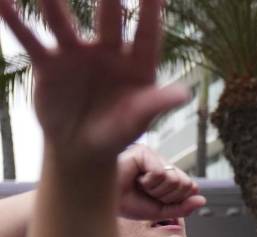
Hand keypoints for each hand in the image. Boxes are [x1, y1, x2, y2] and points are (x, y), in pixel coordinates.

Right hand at [0, 0, 188, 166]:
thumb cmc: (118, 133)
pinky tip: (4, 2)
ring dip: (54, 1)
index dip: (152, 9)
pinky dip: (16, 21)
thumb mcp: (137, 121)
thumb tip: (184, 94)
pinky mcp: (49, 64)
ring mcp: (77, 54)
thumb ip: (155, 104)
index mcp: (137, 63)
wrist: (81, 148)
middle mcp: (108, 51)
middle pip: (109, 15)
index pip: (147, 31)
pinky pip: (31, 39)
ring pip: (64, 21)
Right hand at [116, 146, 206, 219]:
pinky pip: (161, 173)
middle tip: (147, 193)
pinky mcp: (144, 151)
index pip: (190, 187)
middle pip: (187, 184)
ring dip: (156, 190)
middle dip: (167, 196)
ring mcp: (154, 156)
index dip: (176, 200)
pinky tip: (135, 178)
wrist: (100, 200)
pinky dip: (149, 183)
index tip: (155, 199)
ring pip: (175, 179)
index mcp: (166, 175)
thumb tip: (202, 200)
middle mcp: (162, 163)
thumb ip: (182, 207)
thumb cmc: (125, 203)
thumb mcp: (159, 211)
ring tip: (140, 186)